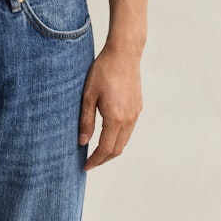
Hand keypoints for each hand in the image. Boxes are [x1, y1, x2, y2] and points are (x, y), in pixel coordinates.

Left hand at [78, 46, 142, 170]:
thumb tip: (82, 142)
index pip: (105, 149)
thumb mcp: (88, 95)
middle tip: (90, 162)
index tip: (85, 166)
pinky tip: (108, 134)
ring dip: (111, 150)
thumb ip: (86, 120)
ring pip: (124, 141)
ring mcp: (135, 114)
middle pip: (117, 149)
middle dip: (103, 159)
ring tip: (97, 151)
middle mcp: (129, 119)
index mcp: (115, 118)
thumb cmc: (103, 71)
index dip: (95, 160)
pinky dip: (118, 138)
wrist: (124, 54)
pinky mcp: (138, 107)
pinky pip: (129, 130)